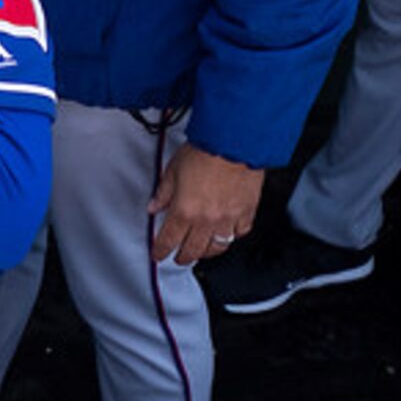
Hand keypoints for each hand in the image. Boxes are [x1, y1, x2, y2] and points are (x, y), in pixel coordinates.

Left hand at [150, 143, 261, 266]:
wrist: (234, 142)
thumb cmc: (205, 150)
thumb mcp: (173, 169)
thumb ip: (163, 192)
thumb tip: (154, 206)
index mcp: (184, 210)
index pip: (168, 240)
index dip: (161, 251)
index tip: (158, 254)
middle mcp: (206, 219)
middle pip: (193, 250)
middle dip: (182, 257)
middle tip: (178, 258)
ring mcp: (228, 218)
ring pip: (218, 247)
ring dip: (207, 251)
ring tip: (202, 250)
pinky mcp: (246, 212)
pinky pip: (240, 232)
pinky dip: (233, 235)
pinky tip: (229, 233)